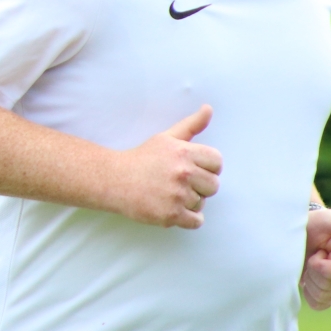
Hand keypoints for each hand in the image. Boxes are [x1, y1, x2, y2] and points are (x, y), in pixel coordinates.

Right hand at [112, 105, 221, 227]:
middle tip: (178, 183)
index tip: (191, 169)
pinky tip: (172, 208)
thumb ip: (191, 125)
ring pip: (202, 203)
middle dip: (199, 186)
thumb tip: (209, 108)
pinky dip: (187, 219)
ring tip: (169, 194)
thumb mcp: (166, 138)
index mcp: (183, 152)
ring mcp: (177, 195)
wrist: (114, 180)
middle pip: (213, 185)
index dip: (207, 167)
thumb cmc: (142, 158)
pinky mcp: (171, 214)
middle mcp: (183, 172)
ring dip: (189, 202)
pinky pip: (196, 221)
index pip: (217, 162)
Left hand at [302, 208, 330, 309]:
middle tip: (312, 255)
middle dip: (315, 272)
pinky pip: (319, 304)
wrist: (298, 236)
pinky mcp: (328, 295)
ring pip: (324, 297)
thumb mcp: (325, 220)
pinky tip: (307, 277)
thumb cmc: (313, 225)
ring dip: (310, 281)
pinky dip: (308, 293)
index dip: (329, 267)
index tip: (316, 255)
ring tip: (309, 264)